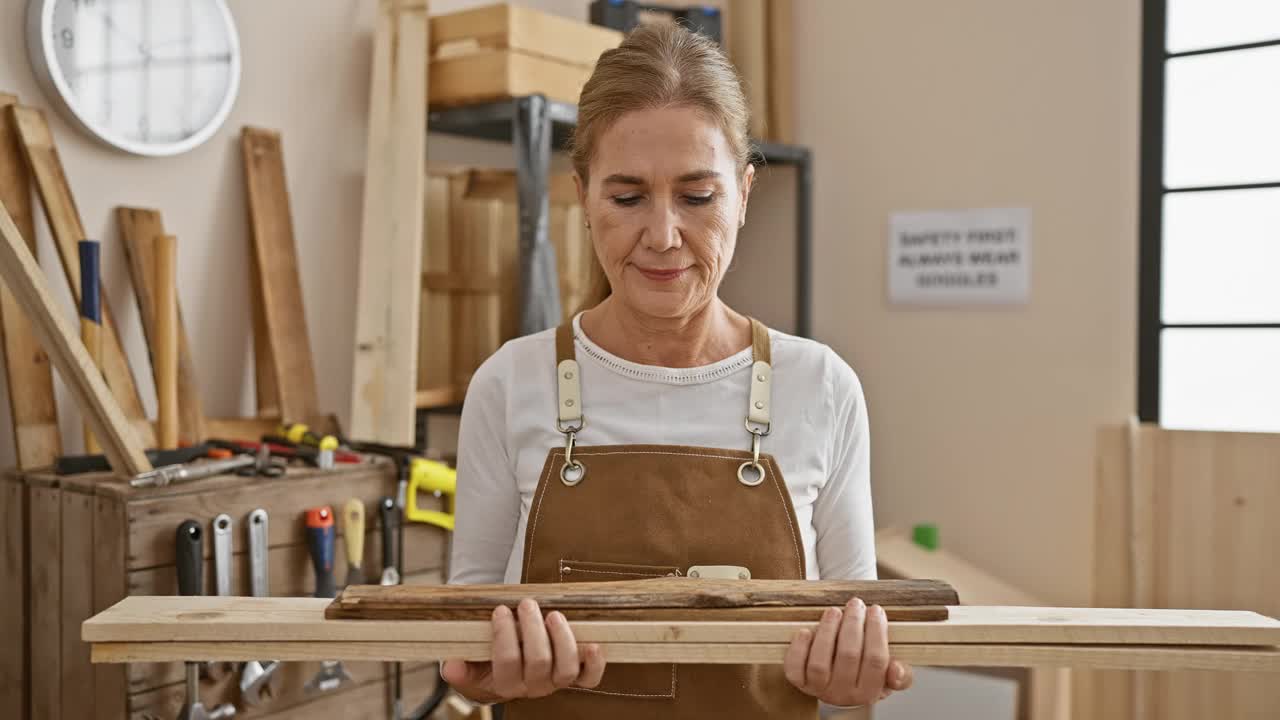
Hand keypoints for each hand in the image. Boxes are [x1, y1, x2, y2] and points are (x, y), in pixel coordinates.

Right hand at [441, 598, 606, 703]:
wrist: (510, 668)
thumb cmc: (487, 661)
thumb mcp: (468, 664)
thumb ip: (459, 668)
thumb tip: (451, 666)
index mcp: (504, 685)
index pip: (506, 663)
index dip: (504, 636)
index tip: (501, 610)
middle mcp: (533, 687)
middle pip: (538, 663)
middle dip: (532, 630)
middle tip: (526, 604)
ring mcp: (556, 682)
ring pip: (565, 669)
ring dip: (562, 639)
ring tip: (553, 615)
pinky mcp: (576, 676)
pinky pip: (590, 678)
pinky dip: (595, 663)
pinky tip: (593, 645)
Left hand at [783, 599, 913, 706]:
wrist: (837, 687)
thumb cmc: (864, 674)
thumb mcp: (887, 678)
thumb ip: (900, 676)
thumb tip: (897, 669)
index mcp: (869, 692)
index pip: (876, 660)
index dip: (876, 631)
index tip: (876, 609)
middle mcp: (843, 695)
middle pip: (849, 656)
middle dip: (853, 624)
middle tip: (856, 603)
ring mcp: (818, 689)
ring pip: (820, 662)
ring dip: (827, 631)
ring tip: (834, 611)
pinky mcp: (799, 682)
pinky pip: (795, 668)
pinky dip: (799, 648)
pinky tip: (806, 630)